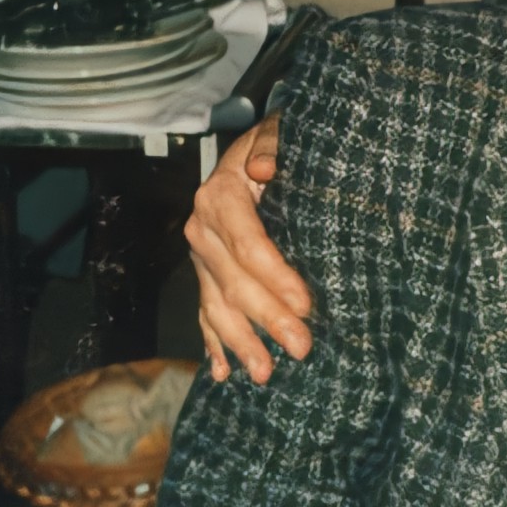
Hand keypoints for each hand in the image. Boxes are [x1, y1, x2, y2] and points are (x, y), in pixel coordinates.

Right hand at [186, 113, 311, 383]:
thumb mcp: (275, 133)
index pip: (248, 243)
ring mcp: (201, 256)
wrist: (249, 149)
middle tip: (301, 347)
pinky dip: (214, 344)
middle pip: (234, 281)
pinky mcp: (205, 273)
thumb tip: (263, 168)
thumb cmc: (271, 145)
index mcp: (219, 197)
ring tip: (266, 373)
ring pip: (216, 304)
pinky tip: (224, 372)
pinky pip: (205, 312)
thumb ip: (272, 144)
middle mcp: (202, 229)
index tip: (305, 303)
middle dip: (267, 318)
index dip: (275, 276)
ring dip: (240, 342)